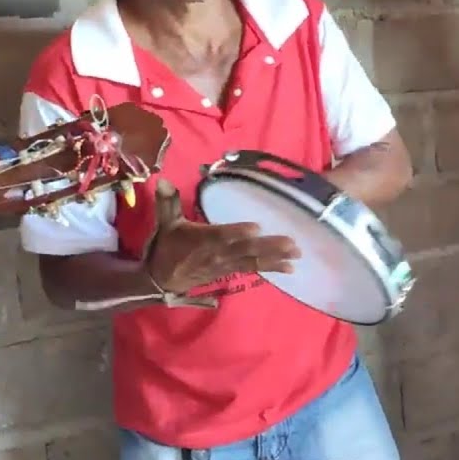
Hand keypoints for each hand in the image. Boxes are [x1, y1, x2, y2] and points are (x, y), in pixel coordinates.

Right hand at [143, 179, 300, 293]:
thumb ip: (168, 202)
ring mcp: (226, 264)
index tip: (256, 228)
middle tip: (291, 243)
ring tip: (296, 255)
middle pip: (245, 249)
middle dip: (268, 247)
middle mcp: (217, 253)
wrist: (161, 279)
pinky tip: (290, 268)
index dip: (237, 232)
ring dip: (276, 258)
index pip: (221, 235)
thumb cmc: (166, 247)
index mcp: (201, 239)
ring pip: (253, 261)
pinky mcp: (230, 271)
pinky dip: (271, 268)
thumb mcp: (165, 223)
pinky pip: (253, 269)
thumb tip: (163, 180)